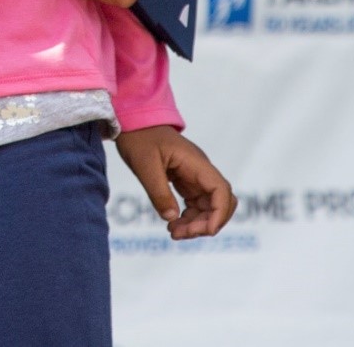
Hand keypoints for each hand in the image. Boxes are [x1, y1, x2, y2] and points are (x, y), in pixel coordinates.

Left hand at [115, 126, 236, 239]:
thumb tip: (172, 218)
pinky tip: (173, 224)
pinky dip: (189, 218)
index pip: (221, 191)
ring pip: (208, 207)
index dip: (219, 214)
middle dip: (207, 223)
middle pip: (219, 203)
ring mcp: (194, 176)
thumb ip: (158, 192)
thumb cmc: (138, 137)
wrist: (131, 120)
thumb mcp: (144, 165)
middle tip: (181, 233)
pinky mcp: (185, 180)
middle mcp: (199, 170)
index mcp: (195, 162)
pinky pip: (196, 204)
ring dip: (196, 224)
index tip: (203, 231)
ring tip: (173, 232)